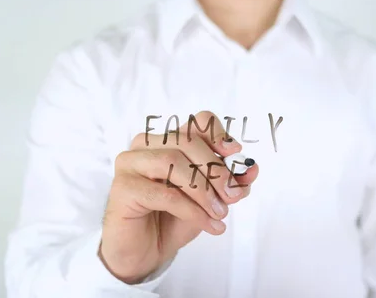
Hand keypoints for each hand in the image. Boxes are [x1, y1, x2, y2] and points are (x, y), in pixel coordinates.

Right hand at [99, 111, 258, 283]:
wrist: (145, 252)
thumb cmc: (174, 219)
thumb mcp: (210, 199)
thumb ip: (230, 183)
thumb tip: (252, 169)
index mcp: (168, 140)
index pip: (197, 122)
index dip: (218, 134)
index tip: (235, 153)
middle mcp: (145, 145)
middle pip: (187, 141)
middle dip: (216, 169)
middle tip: (233, 196)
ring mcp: (130, 163)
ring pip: (173, 162)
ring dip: (204, 190)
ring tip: (220, 213)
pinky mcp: (123, 188)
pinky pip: (164, 193)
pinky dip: (191, 209)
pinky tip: (207, 224)